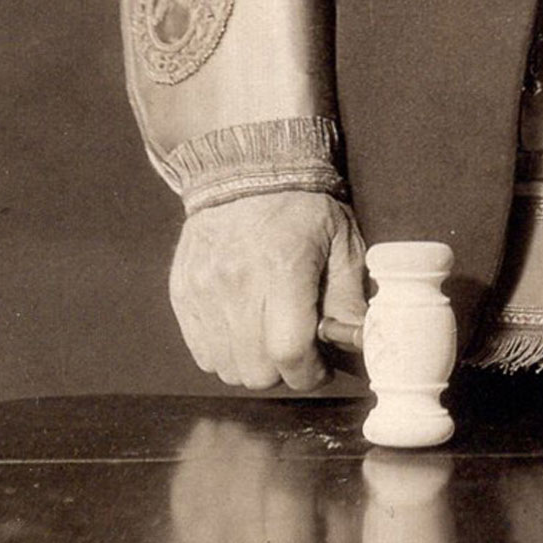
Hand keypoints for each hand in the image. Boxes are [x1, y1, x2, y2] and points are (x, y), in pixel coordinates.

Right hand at [169, 190, 365, 389]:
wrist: (245, 169)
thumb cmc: (302, 206)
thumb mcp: (342, 240)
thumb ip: (350, 296)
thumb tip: (359, 341)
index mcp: (284, 268)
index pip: (290, 351)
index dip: (309, 372)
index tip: (320, 367)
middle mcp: (238, 283)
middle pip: (256, 370)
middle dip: (283, 370)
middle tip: (296, 349)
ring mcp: (205, 290)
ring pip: (227, 368)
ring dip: (252, 365)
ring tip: (268, 337)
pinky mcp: (183, 294)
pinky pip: (202, 352)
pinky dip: (224, 352)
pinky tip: (243, 328)